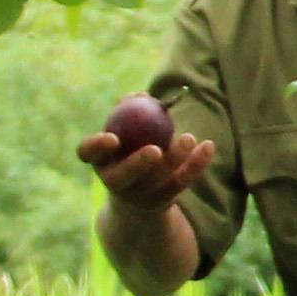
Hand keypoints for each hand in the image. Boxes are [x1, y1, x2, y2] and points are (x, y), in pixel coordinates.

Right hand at [76, 118, 219, 213]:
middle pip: (123, 176)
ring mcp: (139, 194)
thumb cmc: (129, 150)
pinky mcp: (164, 200)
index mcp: (100, 161)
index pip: (87, 154)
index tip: (112, 138)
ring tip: (189, 138)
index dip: (96, 147)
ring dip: (175, 158)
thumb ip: (129, 113)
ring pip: (157, 180)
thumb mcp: (125, 133)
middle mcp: (115, 182)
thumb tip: (139, 96)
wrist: (139, 194)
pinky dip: (197, 163)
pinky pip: (183, 181)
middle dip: (137, 165)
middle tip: (155, 150)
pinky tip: (208, 146)